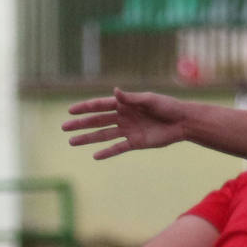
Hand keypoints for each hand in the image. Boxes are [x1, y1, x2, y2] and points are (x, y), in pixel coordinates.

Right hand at [62, 88, 187, 159]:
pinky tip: (95, 156)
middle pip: (97, 121)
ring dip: (88, 138)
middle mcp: (123, 117)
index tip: (70, 111)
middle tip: (64, 128)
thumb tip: (115, 91)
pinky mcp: (135, 143)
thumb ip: (131, 99)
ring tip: (72, 142)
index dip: (85, 108)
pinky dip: (107, 152)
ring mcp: (128, 130)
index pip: (100, 105)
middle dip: (80, 124)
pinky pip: (118, 148)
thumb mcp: (149, 100)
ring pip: (103, 135)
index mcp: (124, 104)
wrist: (181, 122)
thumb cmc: (167, 106)